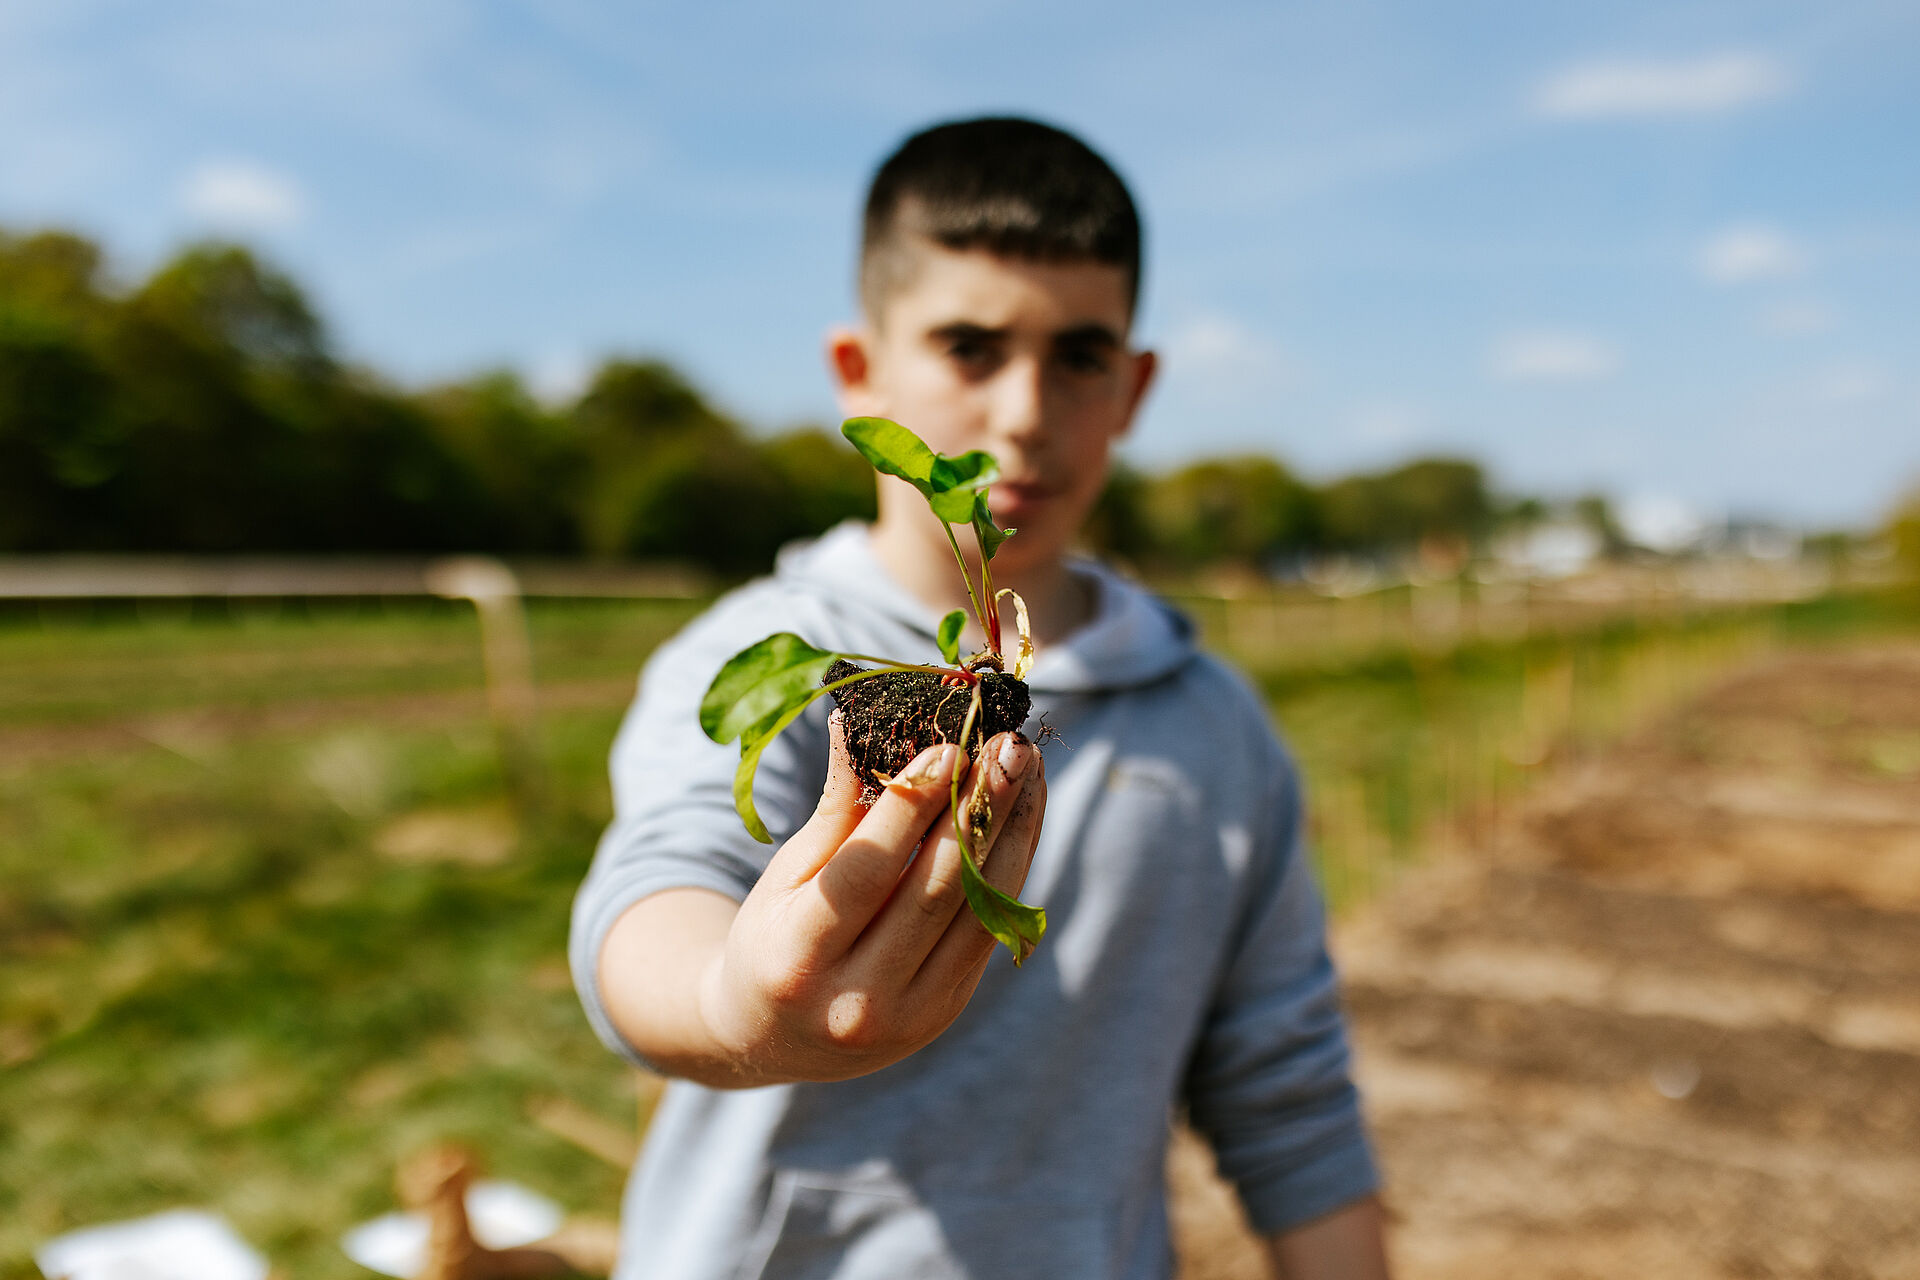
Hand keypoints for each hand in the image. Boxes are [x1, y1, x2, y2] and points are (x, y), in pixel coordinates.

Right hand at [600, 716, 1045, 1086]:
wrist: (774, 1036)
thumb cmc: (773, 936)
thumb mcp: (783, 877)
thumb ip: (831, 811)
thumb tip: (856, 722)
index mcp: (799, 958)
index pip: (866, 872)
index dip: (910, 807)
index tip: (948, 747)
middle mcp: (856, 999)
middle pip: (934, 890)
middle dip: (978, 809)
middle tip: (1007, 745)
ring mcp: (910, 1014)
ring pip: (976, 909)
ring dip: (1011, 831)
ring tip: (1026, 767)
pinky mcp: (946, 1010)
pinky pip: (989, 927)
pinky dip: (1011, 865)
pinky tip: (1023, 814)